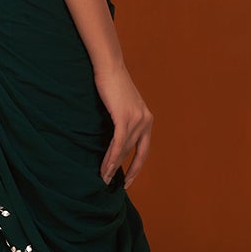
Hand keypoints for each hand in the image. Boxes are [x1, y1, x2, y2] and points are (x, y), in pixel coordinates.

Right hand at [95, 62, 152, 184]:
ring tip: (103, 178)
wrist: (109, 67)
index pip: (144, 150)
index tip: (128, 180)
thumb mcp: (123, 105)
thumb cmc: (112, 84)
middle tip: (113, 184)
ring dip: (112, 166)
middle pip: (135, 153)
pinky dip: (111, 157)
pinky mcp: (124, 117)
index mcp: (147, 119)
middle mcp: (145, 121)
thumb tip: (115, 138)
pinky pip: (118, 143)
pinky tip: (105, 167)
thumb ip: (124, 120)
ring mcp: (136, 119)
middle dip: (125, 170)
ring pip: (125, 150)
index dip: (137, 167)